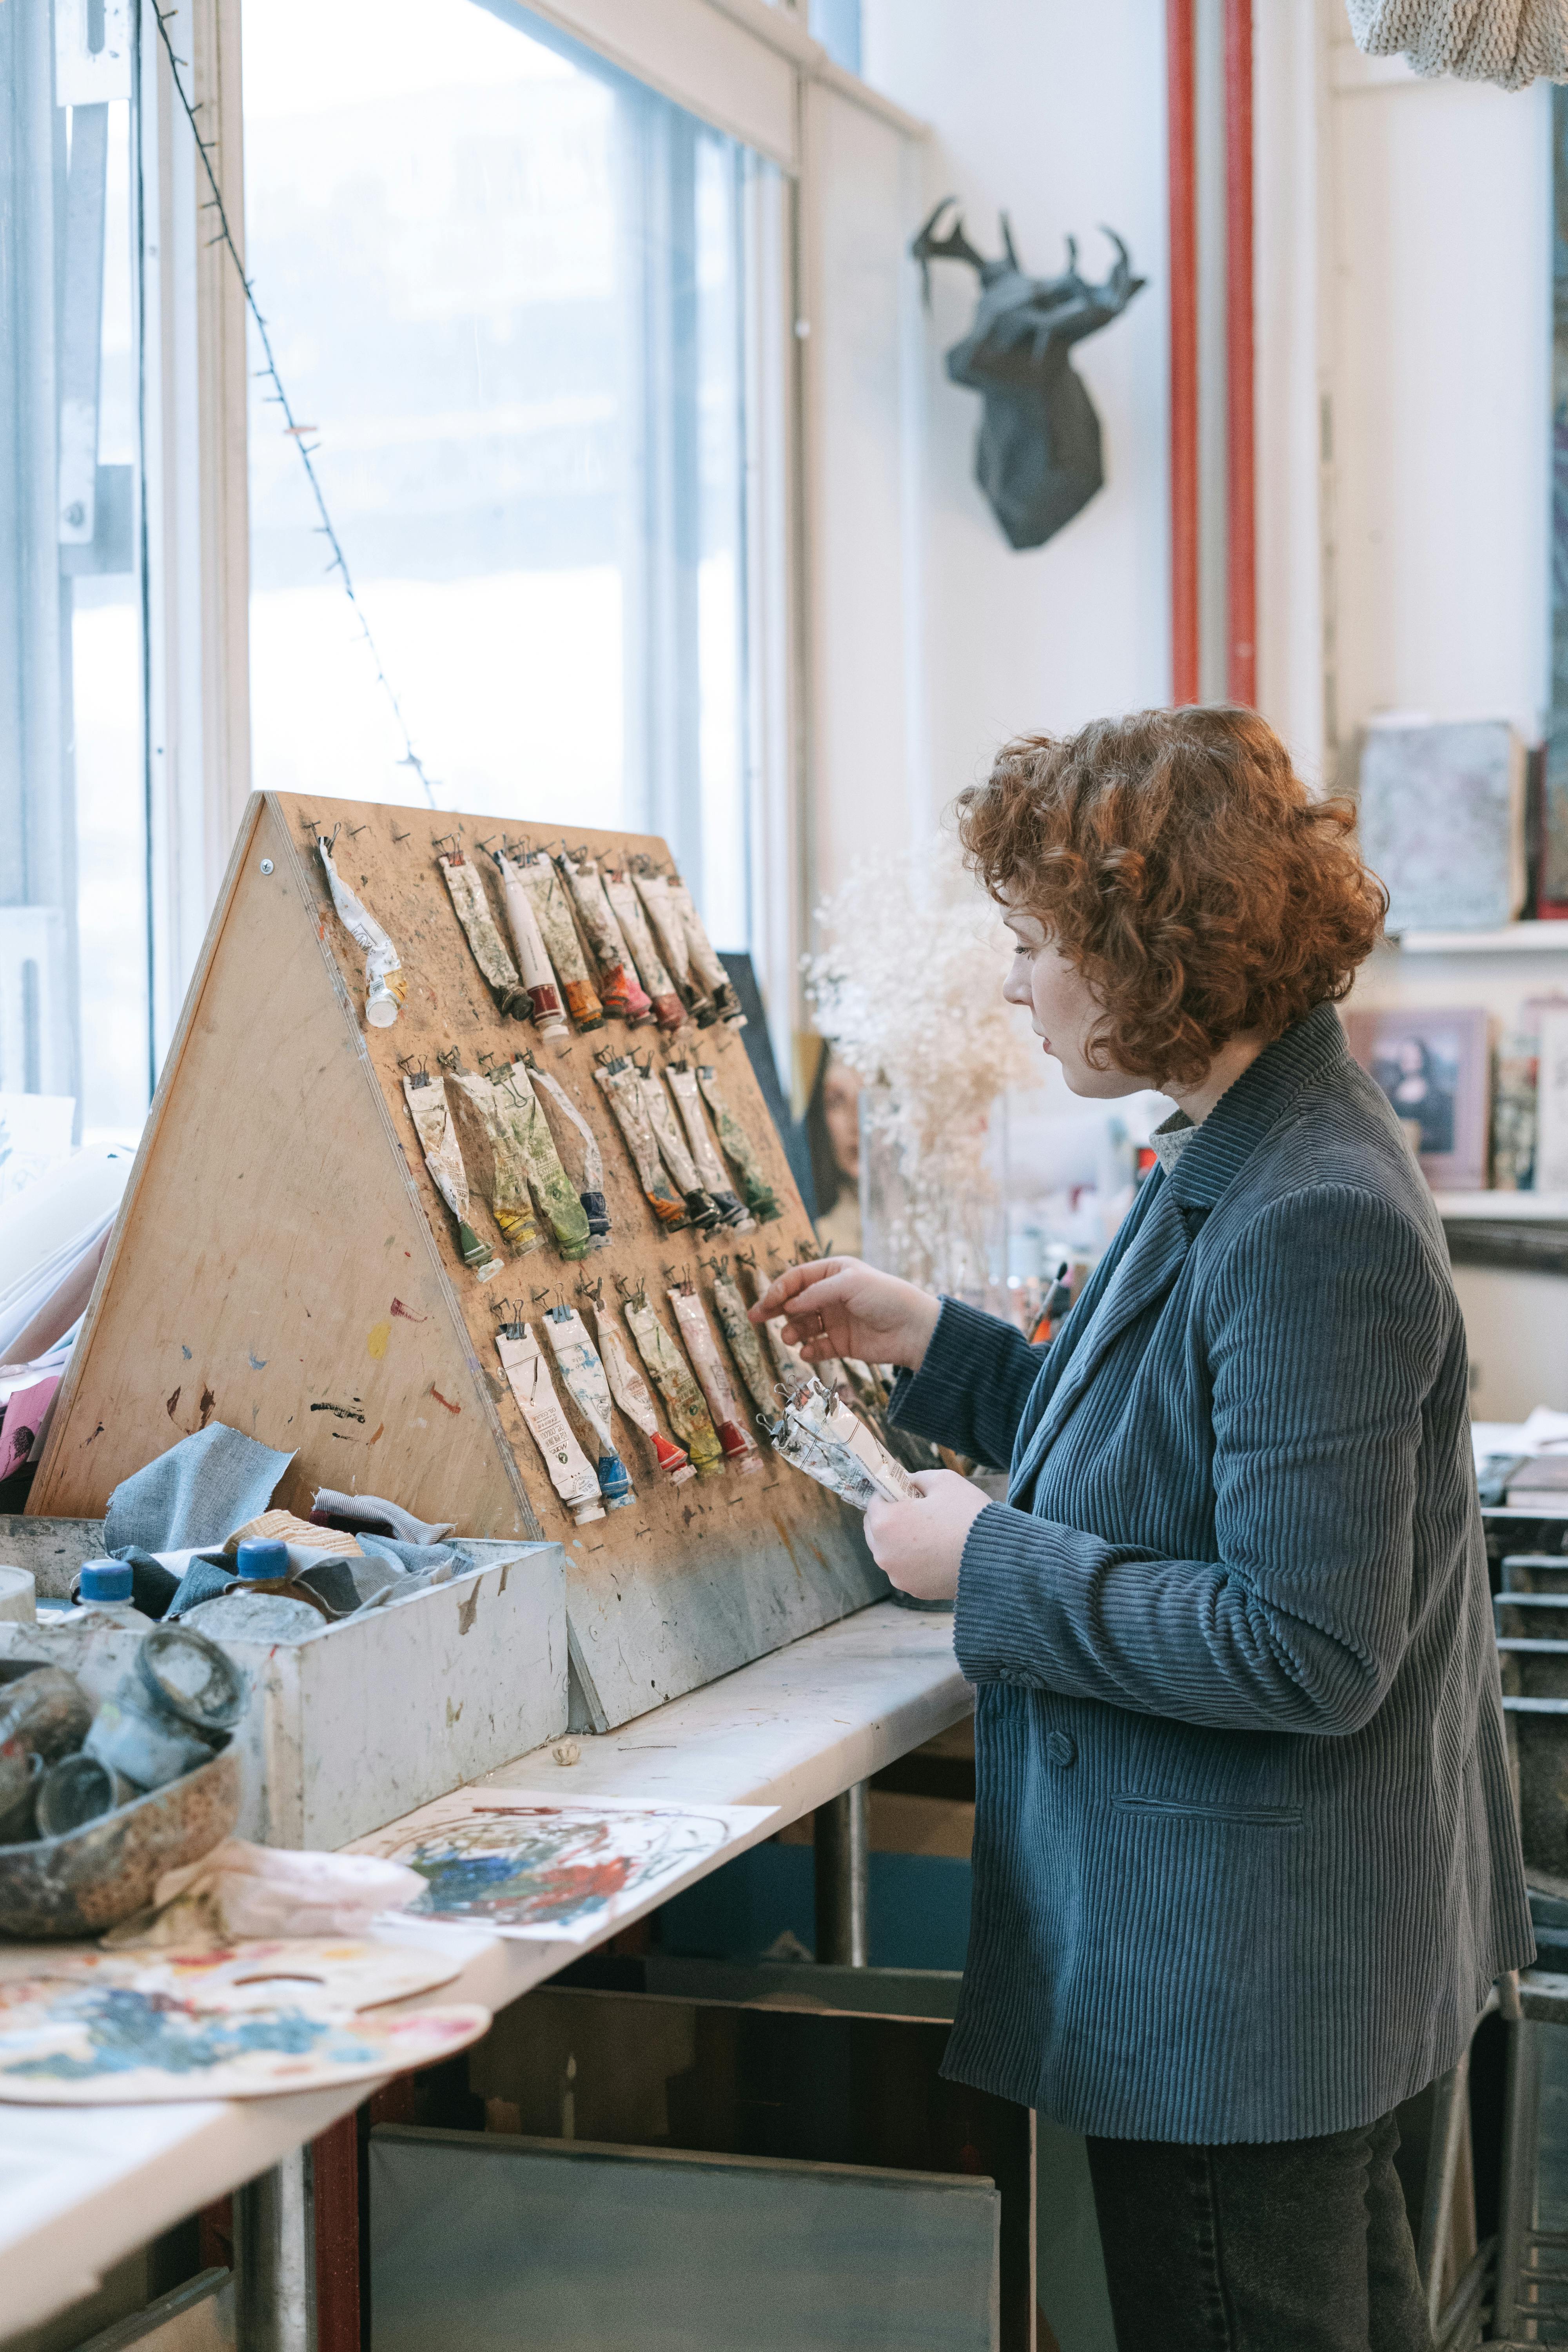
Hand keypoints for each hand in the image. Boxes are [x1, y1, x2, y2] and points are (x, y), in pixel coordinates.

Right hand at [748, 1257, 940, 1371]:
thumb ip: (815, 1294)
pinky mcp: (843, 1343)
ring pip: (803, 1325)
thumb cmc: (885, 1297)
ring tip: (789, 1339)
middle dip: (774, 1310)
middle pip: (794, 1302)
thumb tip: (787, 1305)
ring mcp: (836, 1320)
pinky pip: (818, 1347)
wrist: (914, 1330)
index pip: (797, 1278)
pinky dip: (809, 1350)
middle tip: (755, 1320)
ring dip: (792, 1331)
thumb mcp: (849, 1285)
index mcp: (834, 1273)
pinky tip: (807, 1352)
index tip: (765, 1304)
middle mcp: (832, 1296)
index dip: (778, 1289)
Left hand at [863, 1469, 988, 1600]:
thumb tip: (906, 1482)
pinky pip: (906, 1569)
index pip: (875, 1501)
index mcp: (886, 1523)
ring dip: (901, 1541)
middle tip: (918, 1512)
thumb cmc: (969, 1516)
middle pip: (876, 1529)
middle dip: (891, 1518)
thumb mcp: (944, 1481)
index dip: (891, 1493)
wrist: (998, 1558)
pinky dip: (915, 1560)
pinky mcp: (914, 1590)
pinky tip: (937, 1552)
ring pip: (889, 1551)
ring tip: (930, 1533)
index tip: (907, 1493)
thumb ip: (917, 1479)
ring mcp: (898, 1575)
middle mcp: (884, 1553)